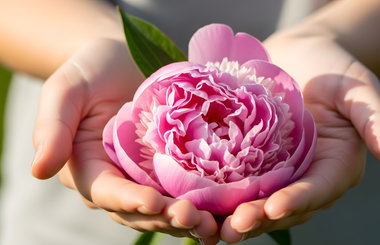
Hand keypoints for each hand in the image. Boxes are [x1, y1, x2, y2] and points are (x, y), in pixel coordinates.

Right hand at [31, 38, 218, 243]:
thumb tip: (39, 170)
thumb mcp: (66, 89)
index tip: (153, 201)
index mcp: (90, 169)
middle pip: (141, 212)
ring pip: (167, 210)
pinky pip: (189, 192)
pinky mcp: (174, 169)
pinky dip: (206, 204)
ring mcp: (149, 178)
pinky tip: (226, 209)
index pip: (107, 193)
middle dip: (166, 217)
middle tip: (193, 217)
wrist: (125, 59)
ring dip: (189, 220)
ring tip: (212, 224)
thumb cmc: (92, 70)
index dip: (129, 201)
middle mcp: (120, 181)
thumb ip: (51, 127)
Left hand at [220, 32, 379, 241]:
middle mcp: (304, 176)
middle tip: (232, 227)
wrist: (300, 55)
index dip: (299, 201)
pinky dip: (217, 195)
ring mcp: (275, 170)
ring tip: (209, 225)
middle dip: (258, 218)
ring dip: (232, 216)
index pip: (318, 190)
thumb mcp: (360, 92)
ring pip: (255, 201)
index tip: (275, 208)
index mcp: (335, 167)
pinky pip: (234, 181)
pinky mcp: (249, 160)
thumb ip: (378, 125)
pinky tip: (194, 201)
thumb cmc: (334, 70)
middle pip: (283, 205)